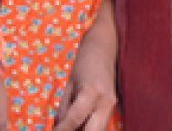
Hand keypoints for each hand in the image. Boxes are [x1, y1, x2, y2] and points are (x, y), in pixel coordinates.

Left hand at [54, 0, 118, 130]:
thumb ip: (64, 107)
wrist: (104, 48)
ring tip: (70, 128)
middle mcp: (105, 102)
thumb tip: (58, 127)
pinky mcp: (114, 108)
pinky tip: (80, 125)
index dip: (62, 130)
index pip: (75, 119)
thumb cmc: (84, 62)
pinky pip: (102, 125)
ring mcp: (112, 106)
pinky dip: (91, 128)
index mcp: (91, 92)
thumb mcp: (70, 83)